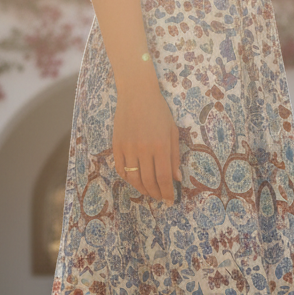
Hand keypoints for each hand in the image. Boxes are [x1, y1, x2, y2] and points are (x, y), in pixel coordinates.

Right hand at [112, 80, 181, 204]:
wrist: (137, 94)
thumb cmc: (159, 111)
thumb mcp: (172, 131)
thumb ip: (174, 156)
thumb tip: (176, 179)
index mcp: (160, 146)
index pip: (164, 178)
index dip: (167, 192)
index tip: (170, 200)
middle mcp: (143, 149)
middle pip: (148, 181)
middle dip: (155, 193)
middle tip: (160, 197)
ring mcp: (128, 148)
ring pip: (133, 179)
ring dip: (142, 189)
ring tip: (149, 191)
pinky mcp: (116, 146)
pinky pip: (121, 169)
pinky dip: (128, 179)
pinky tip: (135, 180)